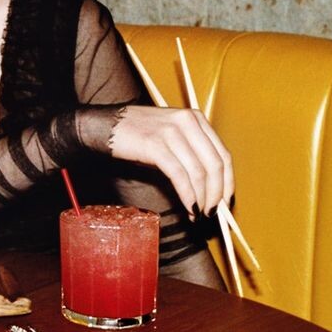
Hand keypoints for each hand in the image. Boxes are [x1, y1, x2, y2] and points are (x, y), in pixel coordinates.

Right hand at [105, 106, 233, 215]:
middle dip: (216, 194)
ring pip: (198, 173)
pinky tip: (188, 206)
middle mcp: (187, 122)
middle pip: (214, 165)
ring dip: (202, 198)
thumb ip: (190, 152)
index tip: (225, 201)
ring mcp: (171, 132)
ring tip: (199, 213)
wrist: (103, 125)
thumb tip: (210, 185)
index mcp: (195, 118)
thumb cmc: (136, 134)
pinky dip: (188, 195)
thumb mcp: (170, 134)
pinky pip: (179, 176)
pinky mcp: (155, 145)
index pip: (223, 154)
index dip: (228, 182)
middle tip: (212, 212)